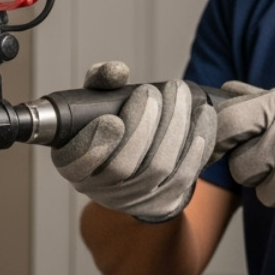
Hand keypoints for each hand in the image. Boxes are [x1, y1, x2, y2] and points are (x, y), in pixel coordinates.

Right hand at [51, 62, 217, 223]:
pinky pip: (184, 176)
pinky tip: (202, 117)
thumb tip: (117, 72)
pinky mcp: (162, 203)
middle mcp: (99, 190)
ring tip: (180, 95)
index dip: (95, 144)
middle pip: (123, 165)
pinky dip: (196, 145)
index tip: (113, 118)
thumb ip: (100, 84)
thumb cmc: (110, 127)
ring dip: (174, 127)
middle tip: (154, 92)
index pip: (77, 163)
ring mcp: (132, 200)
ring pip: (157, 168)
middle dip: (143, 124)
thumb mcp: (96, 103)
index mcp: (73, 166)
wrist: (133, 168)